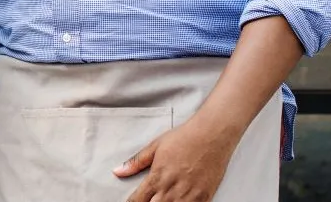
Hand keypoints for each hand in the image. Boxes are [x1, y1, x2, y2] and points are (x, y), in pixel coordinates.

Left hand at [114, 116, 235, 201]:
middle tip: (147, 200)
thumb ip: (136, 162)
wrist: (212, 135)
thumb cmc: (184, 138)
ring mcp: (189, 196)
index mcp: (157, 177)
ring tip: (163, 199)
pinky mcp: (204, 198)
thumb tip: (118, 171)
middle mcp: (171, 190)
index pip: (138, 200)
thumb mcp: (155, 146)